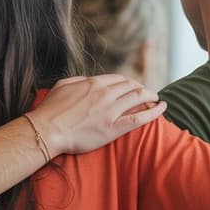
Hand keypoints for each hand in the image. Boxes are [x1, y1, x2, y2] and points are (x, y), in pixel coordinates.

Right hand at [29, 74, 165, 154]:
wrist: (47, 130)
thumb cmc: (51, 110)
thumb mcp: (63, 86)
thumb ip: (79, 81)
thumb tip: (88, 80)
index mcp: (93, 83)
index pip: (118, 79)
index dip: (128, 83)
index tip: (131, 87)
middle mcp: (105, 94)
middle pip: (131, 86)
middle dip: (141, 88)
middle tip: (146, 93)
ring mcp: (110, 110)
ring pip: (138, 98)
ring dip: (150, 96)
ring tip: (156, 98)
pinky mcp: (113, 128)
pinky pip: (140, 118)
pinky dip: (154, 112)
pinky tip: (163, 108)